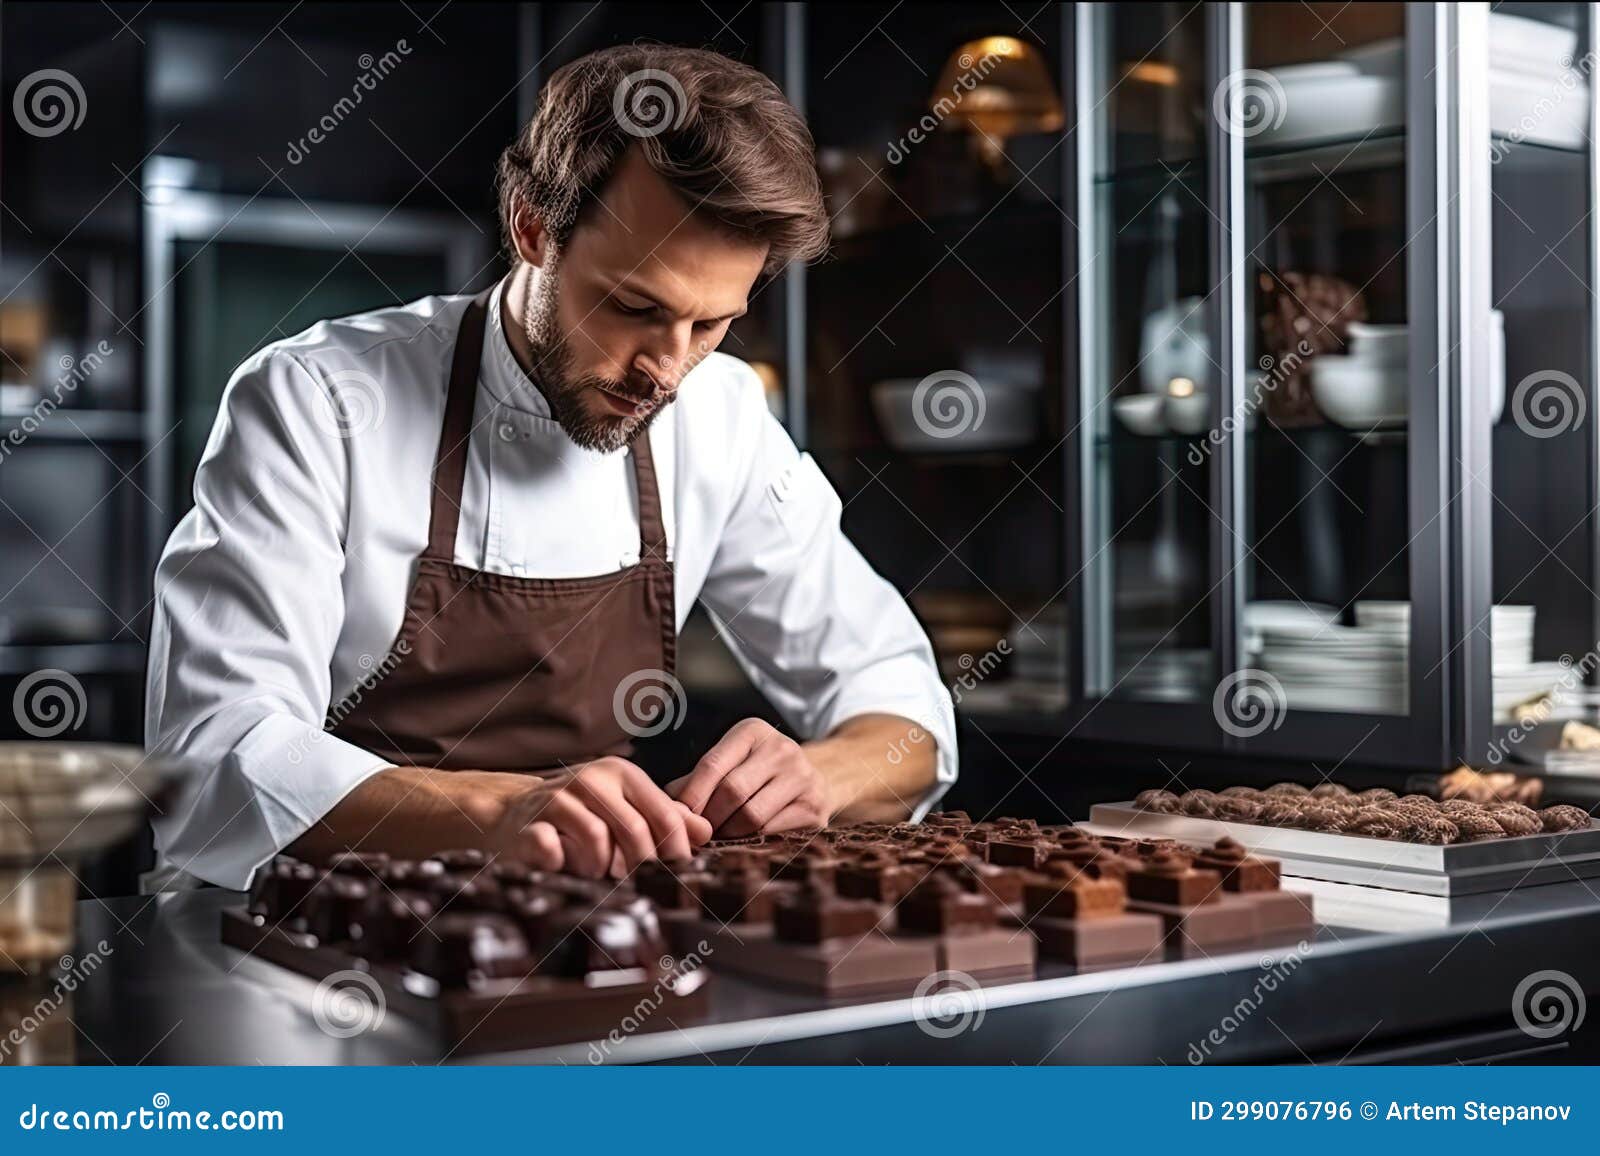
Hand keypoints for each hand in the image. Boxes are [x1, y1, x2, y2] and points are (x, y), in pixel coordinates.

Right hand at [486, 757, 711, 878]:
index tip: (676, 876)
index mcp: (621, 774)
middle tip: (632, 881)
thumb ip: (666, 817)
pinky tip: (562, 865)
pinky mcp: (529, 824)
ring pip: (598, 842)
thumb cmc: (578, 815)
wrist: (510, 813)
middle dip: (640, 866)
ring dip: (600, 868)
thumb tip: (705, 832)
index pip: (666, 816)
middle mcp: (591, 780)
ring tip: (594, 872)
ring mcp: (557, 800)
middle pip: (636, 833)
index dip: (676, 852)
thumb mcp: (625, 807)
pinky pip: (554, 851)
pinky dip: (563, 865)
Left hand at [667, 718, 830, 837]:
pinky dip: (753, 843)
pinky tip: (744, 844)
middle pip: (732, 792)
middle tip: (698, 835)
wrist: (814, 779)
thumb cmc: (755, 774)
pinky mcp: (816, 807)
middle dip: (709, 819)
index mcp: (753, 731)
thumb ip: (694, 782)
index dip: (690, 797)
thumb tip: (662, 806)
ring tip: (719, 840)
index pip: (712, 765)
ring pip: (752, 816)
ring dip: (729, 834)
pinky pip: (774, 832)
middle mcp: (782, 748)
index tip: (678, 819)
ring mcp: (803, 777)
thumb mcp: (728, 764)